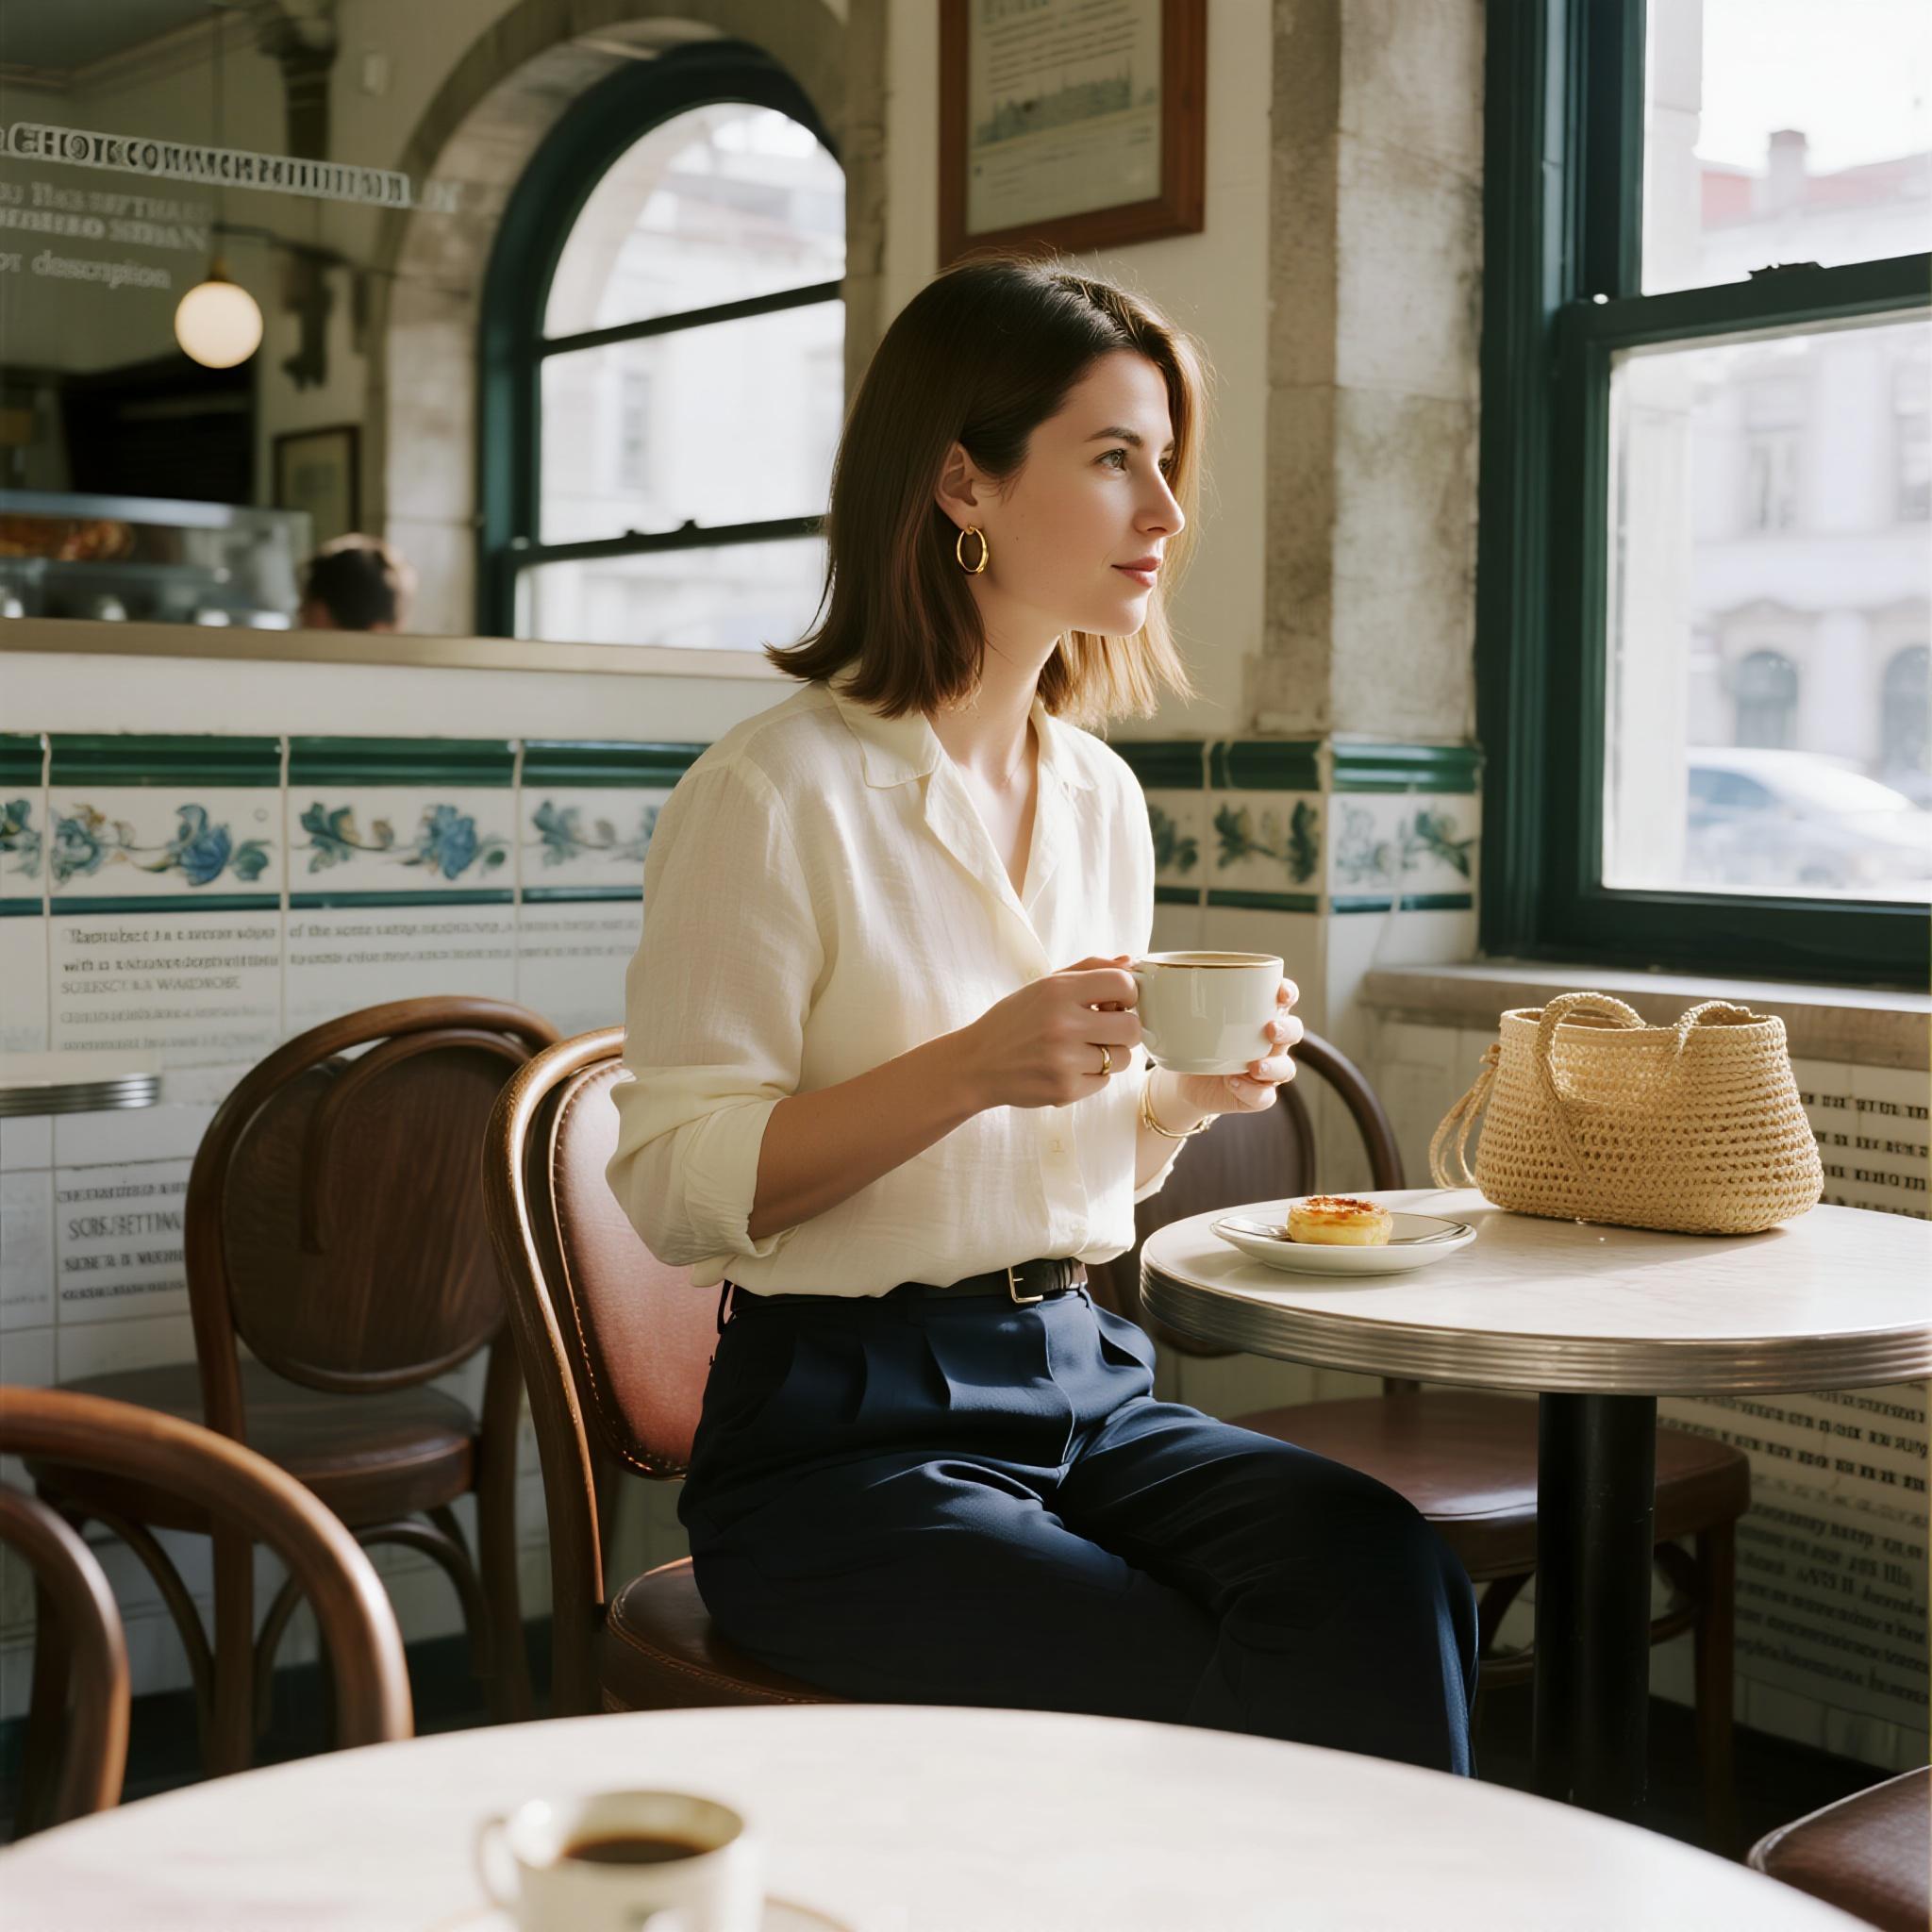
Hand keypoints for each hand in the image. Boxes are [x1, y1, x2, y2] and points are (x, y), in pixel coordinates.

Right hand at [954, 956, 1143, 1109]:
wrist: (977, 1064)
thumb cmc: (1015, 1020)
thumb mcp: (1045, 985)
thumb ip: (1089, 969)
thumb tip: (1130, 961)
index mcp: (1058, 990)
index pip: (1123, 984)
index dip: (1128, 994)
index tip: (1115, 1002)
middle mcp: (1063, 1024)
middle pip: (1132, 1027)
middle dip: (1123, 1029)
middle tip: (1102, 1029)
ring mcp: (1064, 1061)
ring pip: (1122, 1058)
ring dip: (1108, 1055)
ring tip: (1080, 1050)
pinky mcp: (1064, 1090)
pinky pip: (1104, 1082)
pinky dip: (1091, 1076)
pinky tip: (1067, 1068)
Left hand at [1166, 976, 1302, 1120]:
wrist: (1178, 1079)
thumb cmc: (1185, 1035)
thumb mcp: (1175, 1011)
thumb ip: (1161, 988)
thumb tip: (1130, 961)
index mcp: (1256, 1012)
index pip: (1284, 997)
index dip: (1287, 992)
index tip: (1280, 991)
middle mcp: (1267, 1040)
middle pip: (1294, 1032)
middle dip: (1286, 1029)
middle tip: (1269, 1029)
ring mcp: (1265, 1070)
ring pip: (1286, 1067)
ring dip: (1275, 1065)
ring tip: (1254, 1065)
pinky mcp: (1255, 1095)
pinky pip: (1265, 1097)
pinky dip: (1254, 1091)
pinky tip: (1234, 1083)